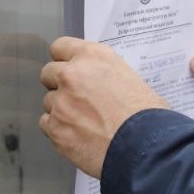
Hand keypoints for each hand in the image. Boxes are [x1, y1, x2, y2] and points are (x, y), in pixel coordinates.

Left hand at [39, 37, 168, 178]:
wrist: (143, 147)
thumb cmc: (147, 115)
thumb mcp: (132, 79)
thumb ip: (108, 76)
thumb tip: (103, 87)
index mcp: (93, 57)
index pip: (60, 47)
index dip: (64, 60)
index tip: (69, 69)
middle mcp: (71, 75)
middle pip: (48, 73)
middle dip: (59, 84)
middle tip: (76, 98)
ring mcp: (60, 103)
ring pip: (48, 102)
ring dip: (61, 110)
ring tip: (84, 123)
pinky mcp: (55, 129)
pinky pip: (47, 125)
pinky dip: (59, 130)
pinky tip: (78, 137)